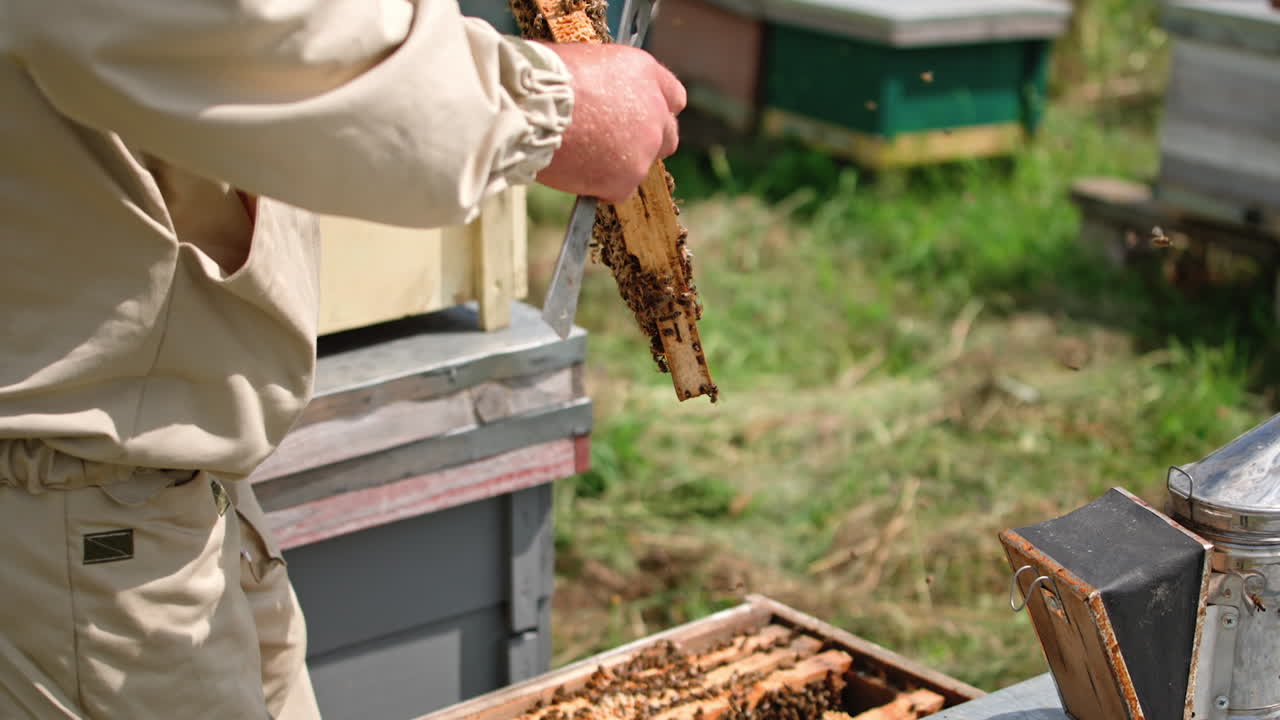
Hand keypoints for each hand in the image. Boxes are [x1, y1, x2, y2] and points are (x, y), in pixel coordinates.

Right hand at [533, 42, 685, 202]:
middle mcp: (655, 111)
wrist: (533, 107)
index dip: (654, 109)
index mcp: (646, 74)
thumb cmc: (546, 76)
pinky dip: (601, 186)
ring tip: (582, 157)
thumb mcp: (588, 60)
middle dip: (644, 142)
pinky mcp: (627, 179)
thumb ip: (610, 81)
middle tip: (612, 144)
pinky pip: (619, 190)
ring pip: (640, 166)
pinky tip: (577, 172)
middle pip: (666, 137)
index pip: (673, 98)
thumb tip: (603, 95)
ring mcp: (645, 148)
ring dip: (619, 165)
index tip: (637, 117)